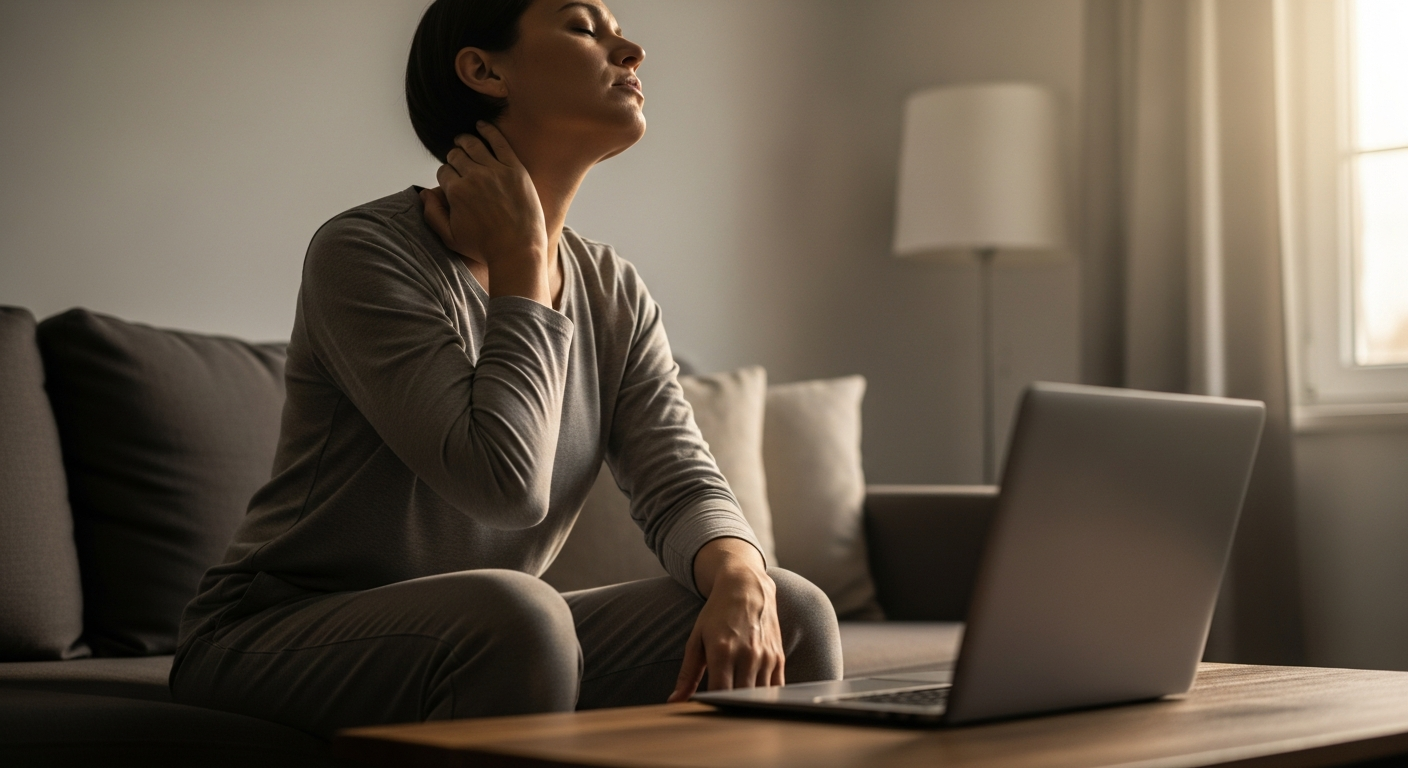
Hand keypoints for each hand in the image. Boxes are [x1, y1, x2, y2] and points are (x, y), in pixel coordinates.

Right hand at [421, 122, 550, 303]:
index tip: (452, 180)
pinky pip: (499, 142)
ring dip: (465, 141)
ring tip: (463, 141)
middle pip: (456, 155)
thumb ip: (433, 215)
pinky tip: (481, 126)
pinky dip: (488, 130)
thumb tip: (424, 193)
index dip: (446, 175)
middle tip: (457, 161)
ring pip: (473, 145)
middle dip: (454, 158)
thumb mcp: (450, 238)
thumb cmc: (484, 248)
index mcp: (456, 191)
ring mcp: (495, 171)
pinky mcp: (515, 169)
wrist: (518, 250)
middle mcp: (474, 177)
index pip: (443, 171)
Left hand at [668, 538, 784, 701]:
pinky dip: (766, 697)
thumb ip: (687, 674)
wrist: (746, 586)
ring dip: (749, 704)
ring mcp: (765, 656)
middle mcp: (747, 655)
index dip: (713, 706)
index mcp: (722, 651)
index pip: (719, 693)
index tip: (706, 710)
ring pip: (760, 696)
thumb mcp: (696, 639)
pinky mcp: (778, 657)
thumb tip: (675, 701)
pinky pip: (776, 688)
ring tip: (738, 707)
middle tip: (722, 713)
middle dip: (731, 708)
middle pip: (741, 698)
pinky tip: (756, 699)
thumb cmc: (717, 613)